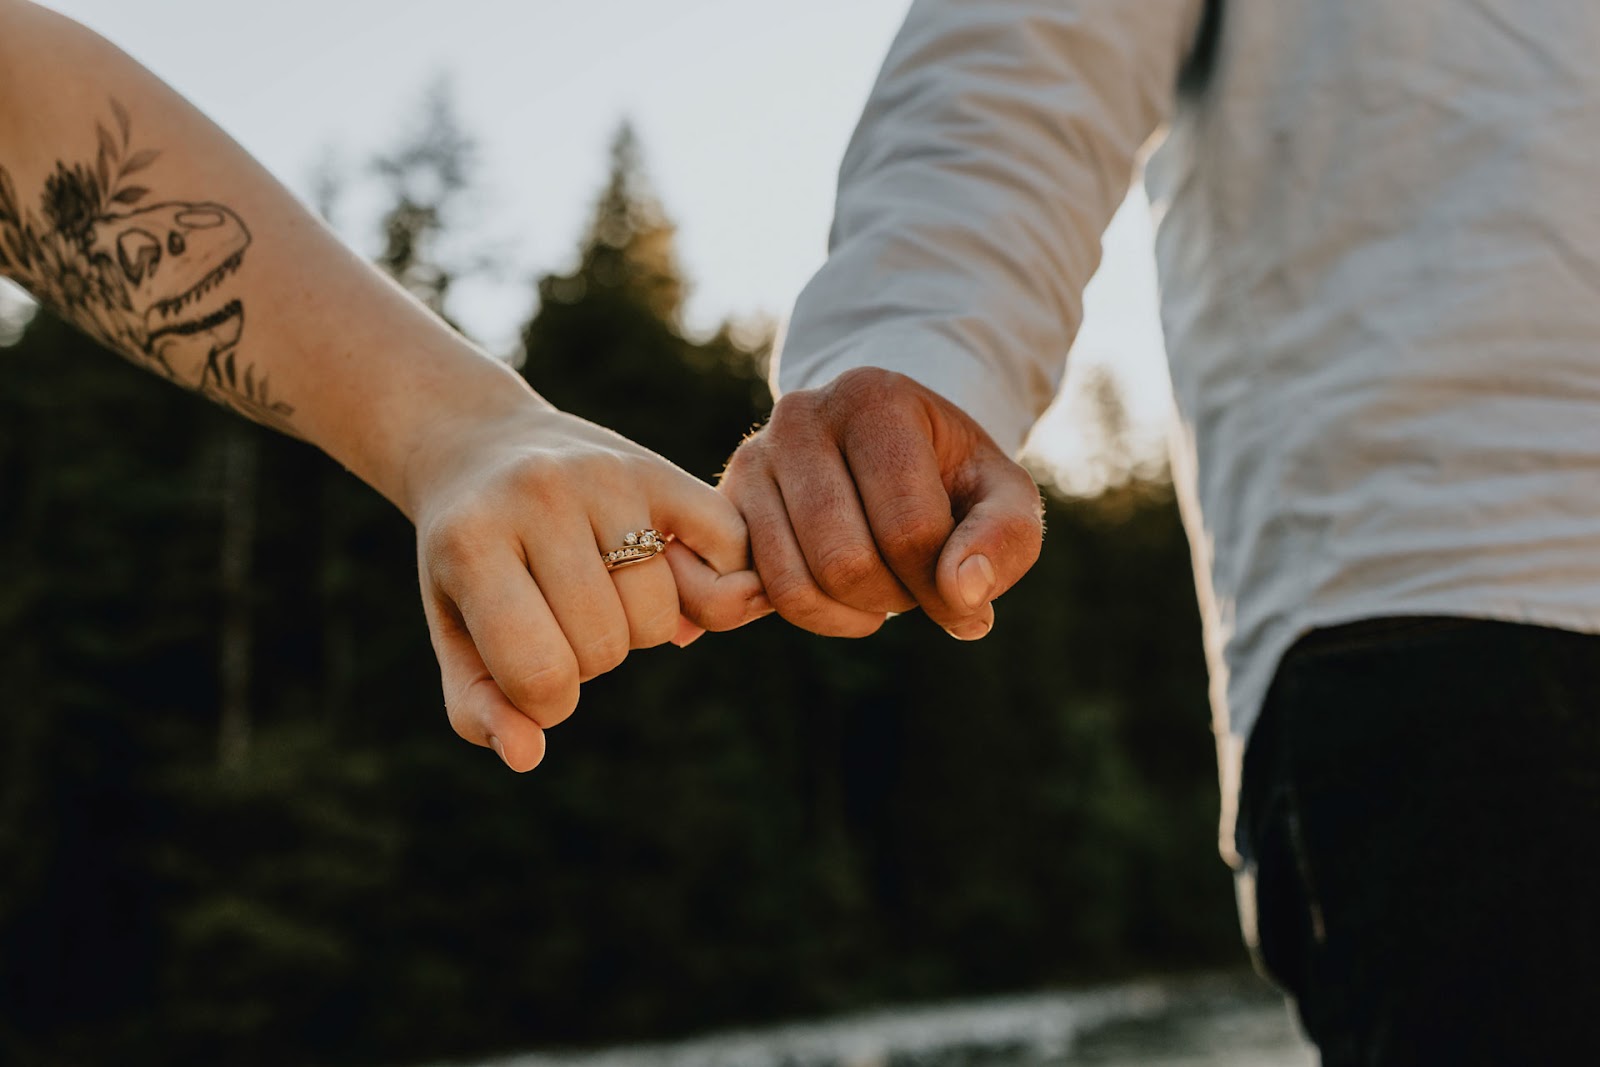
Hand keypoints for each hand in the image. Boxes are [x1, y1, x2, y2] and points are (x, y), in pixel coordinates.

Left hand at [403, 399, 768, 771]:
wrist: (480, 445)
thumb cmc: (469, 561)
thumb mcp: (454, 633)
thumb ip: (480, 706)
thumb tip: (528, 756)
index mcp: (471, 541)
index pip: (541, 672)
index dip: (546, 702)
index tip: (531, 675)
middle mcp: (539, 494)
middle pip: (607, 645)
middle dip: (590, 658)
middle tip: (564, 617)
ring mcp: (605, 474)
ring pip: (663, 615)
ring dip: (642, 629)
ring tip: (608, 592)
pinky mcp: (659, 466)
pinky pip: (727, 551)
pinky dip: (713, 584)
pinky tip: (675, 572)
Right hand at [719, 367, 1043, 639]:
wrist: (889, 451)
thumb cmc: (952, 479)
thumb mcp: (1003, 498)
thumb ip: (1004, 540)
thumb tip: (961, 594)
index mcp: (874, 398)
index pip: (909, 529)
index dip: (943, 587)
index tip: (962, 590)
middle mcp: (799, 416)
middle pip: (845, 563)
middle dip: (894, 598)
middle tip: (916, 581)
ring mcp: (752, 460)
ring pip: (795, 586)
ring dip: (853, 613)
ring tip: (882, 583)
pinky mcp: (723, 506)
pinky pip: (757, 595)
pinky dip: (813, 615)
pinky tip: (842, 595)